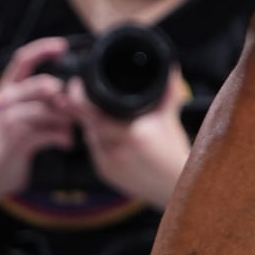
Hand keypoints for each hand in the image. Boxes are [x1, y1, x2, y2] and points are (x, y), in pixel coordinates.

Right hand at [0, 38, 80, 200]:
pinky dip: (64, 137)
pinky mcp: (17, 139)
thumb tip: (71, 93)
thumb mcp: (26, 115)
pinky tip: (66, 143)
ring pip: (50, 110)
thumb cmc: (13, 141)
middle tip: (76, 108)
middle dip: (65, 95)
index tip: (63, 46)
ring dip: (67, 121)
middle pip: (43, 84)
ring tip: (71, 130)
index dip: (43, 48)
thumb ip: (44, 101)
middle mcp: (6, 99)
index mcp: (8, 89)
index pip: (22, 58)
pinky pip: (51, 132)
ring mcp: (10, 119)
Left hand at [65, 66, 193, 209]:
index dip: (79, 97)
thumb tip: (170, 66)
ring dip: (90, 122)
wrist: (176, 189)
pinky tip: (107, 131)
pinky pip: (94, 149)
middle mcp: (116, 150)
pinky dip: (97, 138)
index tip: (78, 83)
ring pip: (88, 135)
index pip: (91, 112)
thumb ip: (167, 90)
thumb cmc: (175, 154)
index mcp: (132, 134)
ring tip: (99, 111)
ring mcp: (108, 164)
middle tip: (82, 92)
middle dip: (83, 106)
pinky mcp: (105, 173)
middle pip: (86, 122)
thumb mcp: (171, 117)